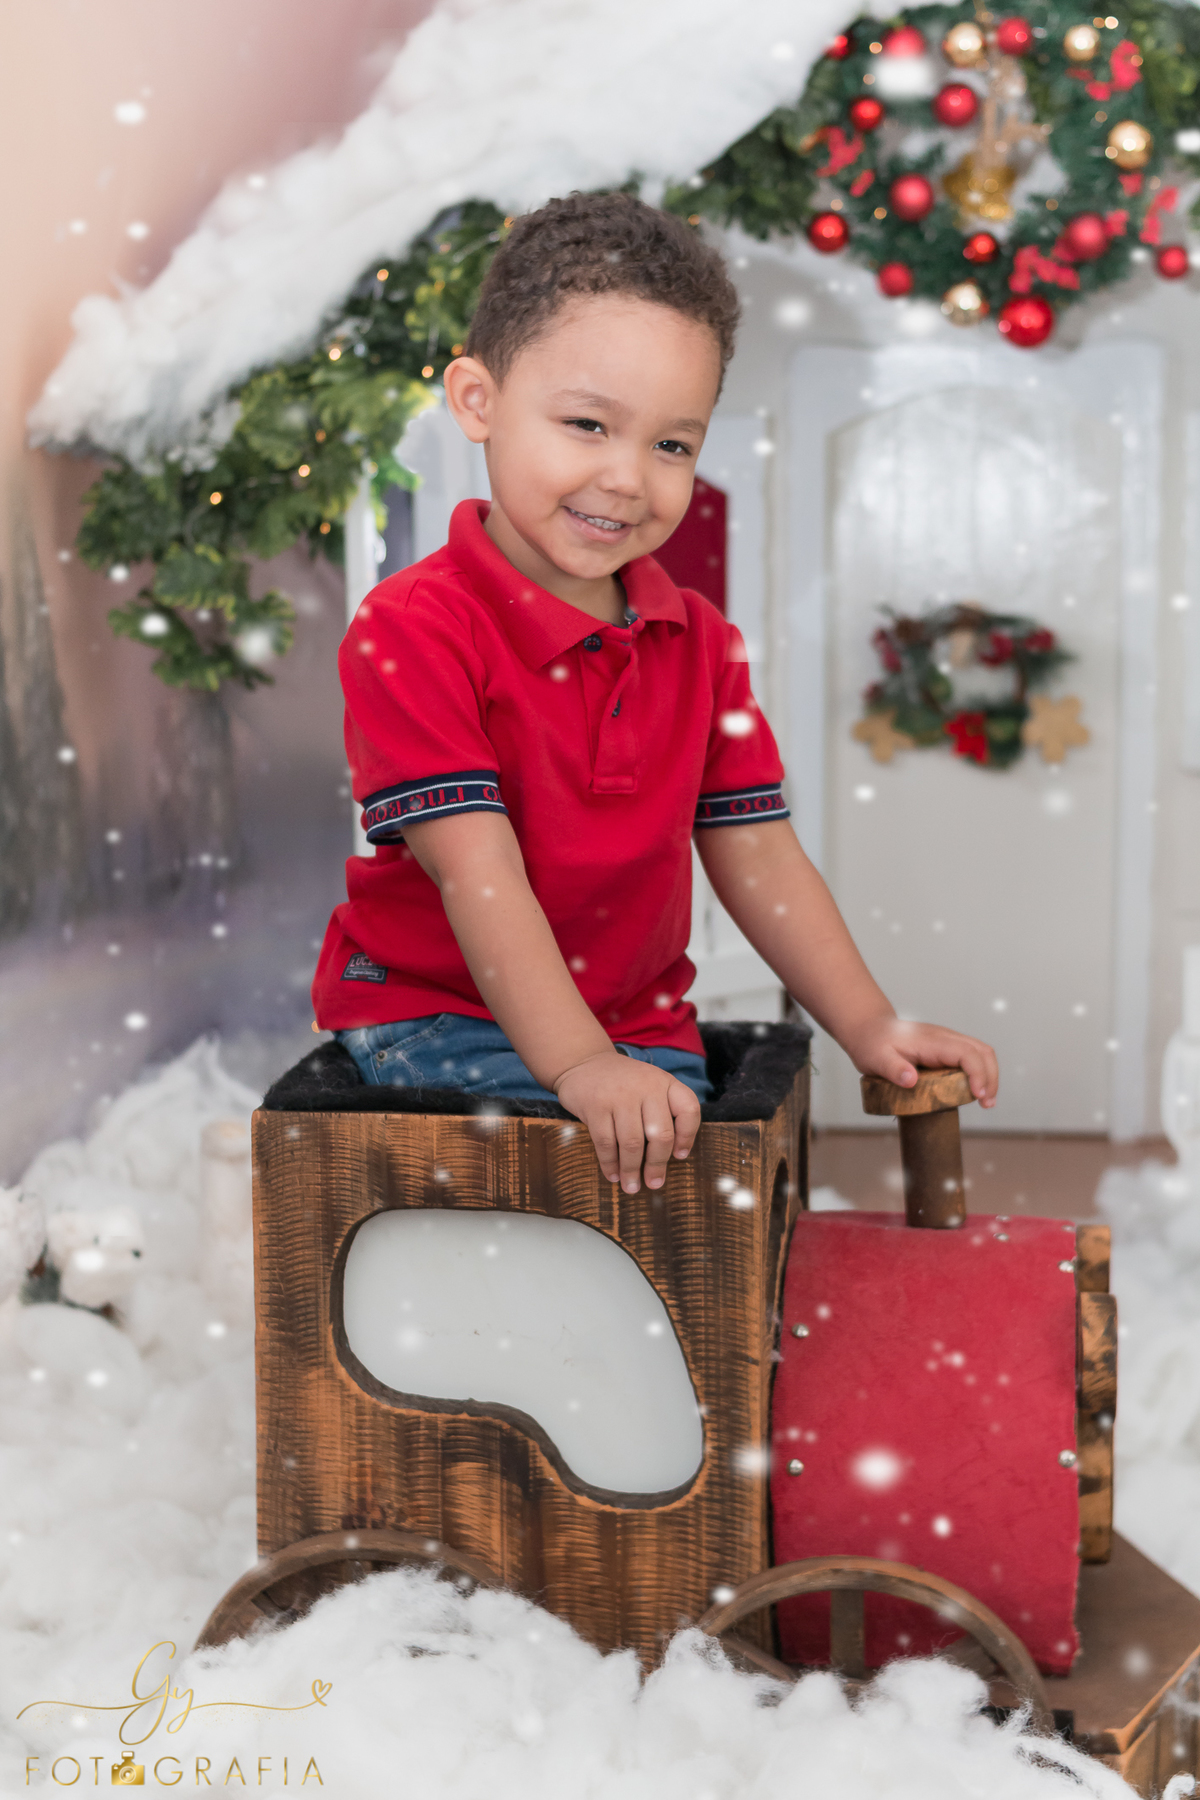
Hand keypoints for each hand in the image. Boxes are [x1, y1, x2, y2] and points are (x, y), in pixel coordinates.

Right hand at [553, 1052, 701, 1191]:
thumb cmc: (625, 1083)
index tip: (680, 1157)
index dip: (688, 1137)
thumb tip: (672, 1158)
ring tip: (630, 1187)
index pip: (688, 1110)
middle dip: (657, 1164)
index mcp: (665, 1082)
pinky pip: (606, 1142)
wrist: (585, 1062)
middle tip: (654, 1183)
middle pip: (660, 1134)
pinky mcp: (595, 1105)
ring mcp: (620, 1096)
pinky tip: (612, 1174)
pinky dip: (610, 1163)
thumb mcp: (651, 1086)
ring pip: (632, 1143)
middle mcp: (646, 1086)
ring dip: (632, 1170)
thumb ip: (664, 1112)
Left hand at [842, 1013, 998, 1109]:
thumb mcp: (876, 1059)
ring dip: (989, 1075)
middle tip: (987, 1104)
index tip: (978, 1095)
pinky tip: (975, 1091)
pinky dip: (981, 1073)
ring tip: (986, 1101)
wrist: (870, 1030)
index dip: (977, 1074)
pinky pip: (973, 1057)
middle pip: (982, 1051)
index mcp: (932, 1041)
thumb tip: (911, 1080)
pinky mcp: (947, 1048)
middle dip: (991, 1078)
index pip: (967, 1053)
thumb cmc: (873, 1045)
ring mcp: (948, 1041)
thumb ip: (893, 1069)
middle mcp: (945, 1038)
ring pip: (981, 1052)